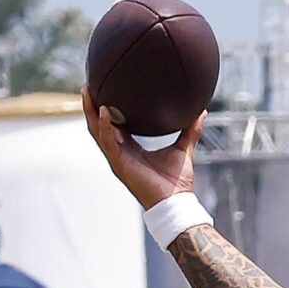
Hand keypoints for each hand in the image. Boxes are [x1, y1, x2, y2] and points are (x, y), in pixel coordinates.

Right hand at [84, 91, 202, 208]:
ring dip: (90, 111)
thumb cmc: (177, 182)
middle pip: (98, 126)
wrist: (175, 202)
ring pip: (97, 132)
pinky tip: (104, 110)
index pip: (112, 126)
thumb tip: (201, 112)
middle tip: (88, 85)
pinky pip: (107, 142)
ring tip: (87, 91)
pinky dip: (104, 126)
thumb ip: (190, 131)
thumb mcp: (184, 149)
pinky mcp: (119, 165)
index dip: (105, 109)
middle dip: (91, 106)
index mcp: (130, 149)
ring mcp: (117, 159)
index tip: (105, 89)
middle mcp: (120, 153)